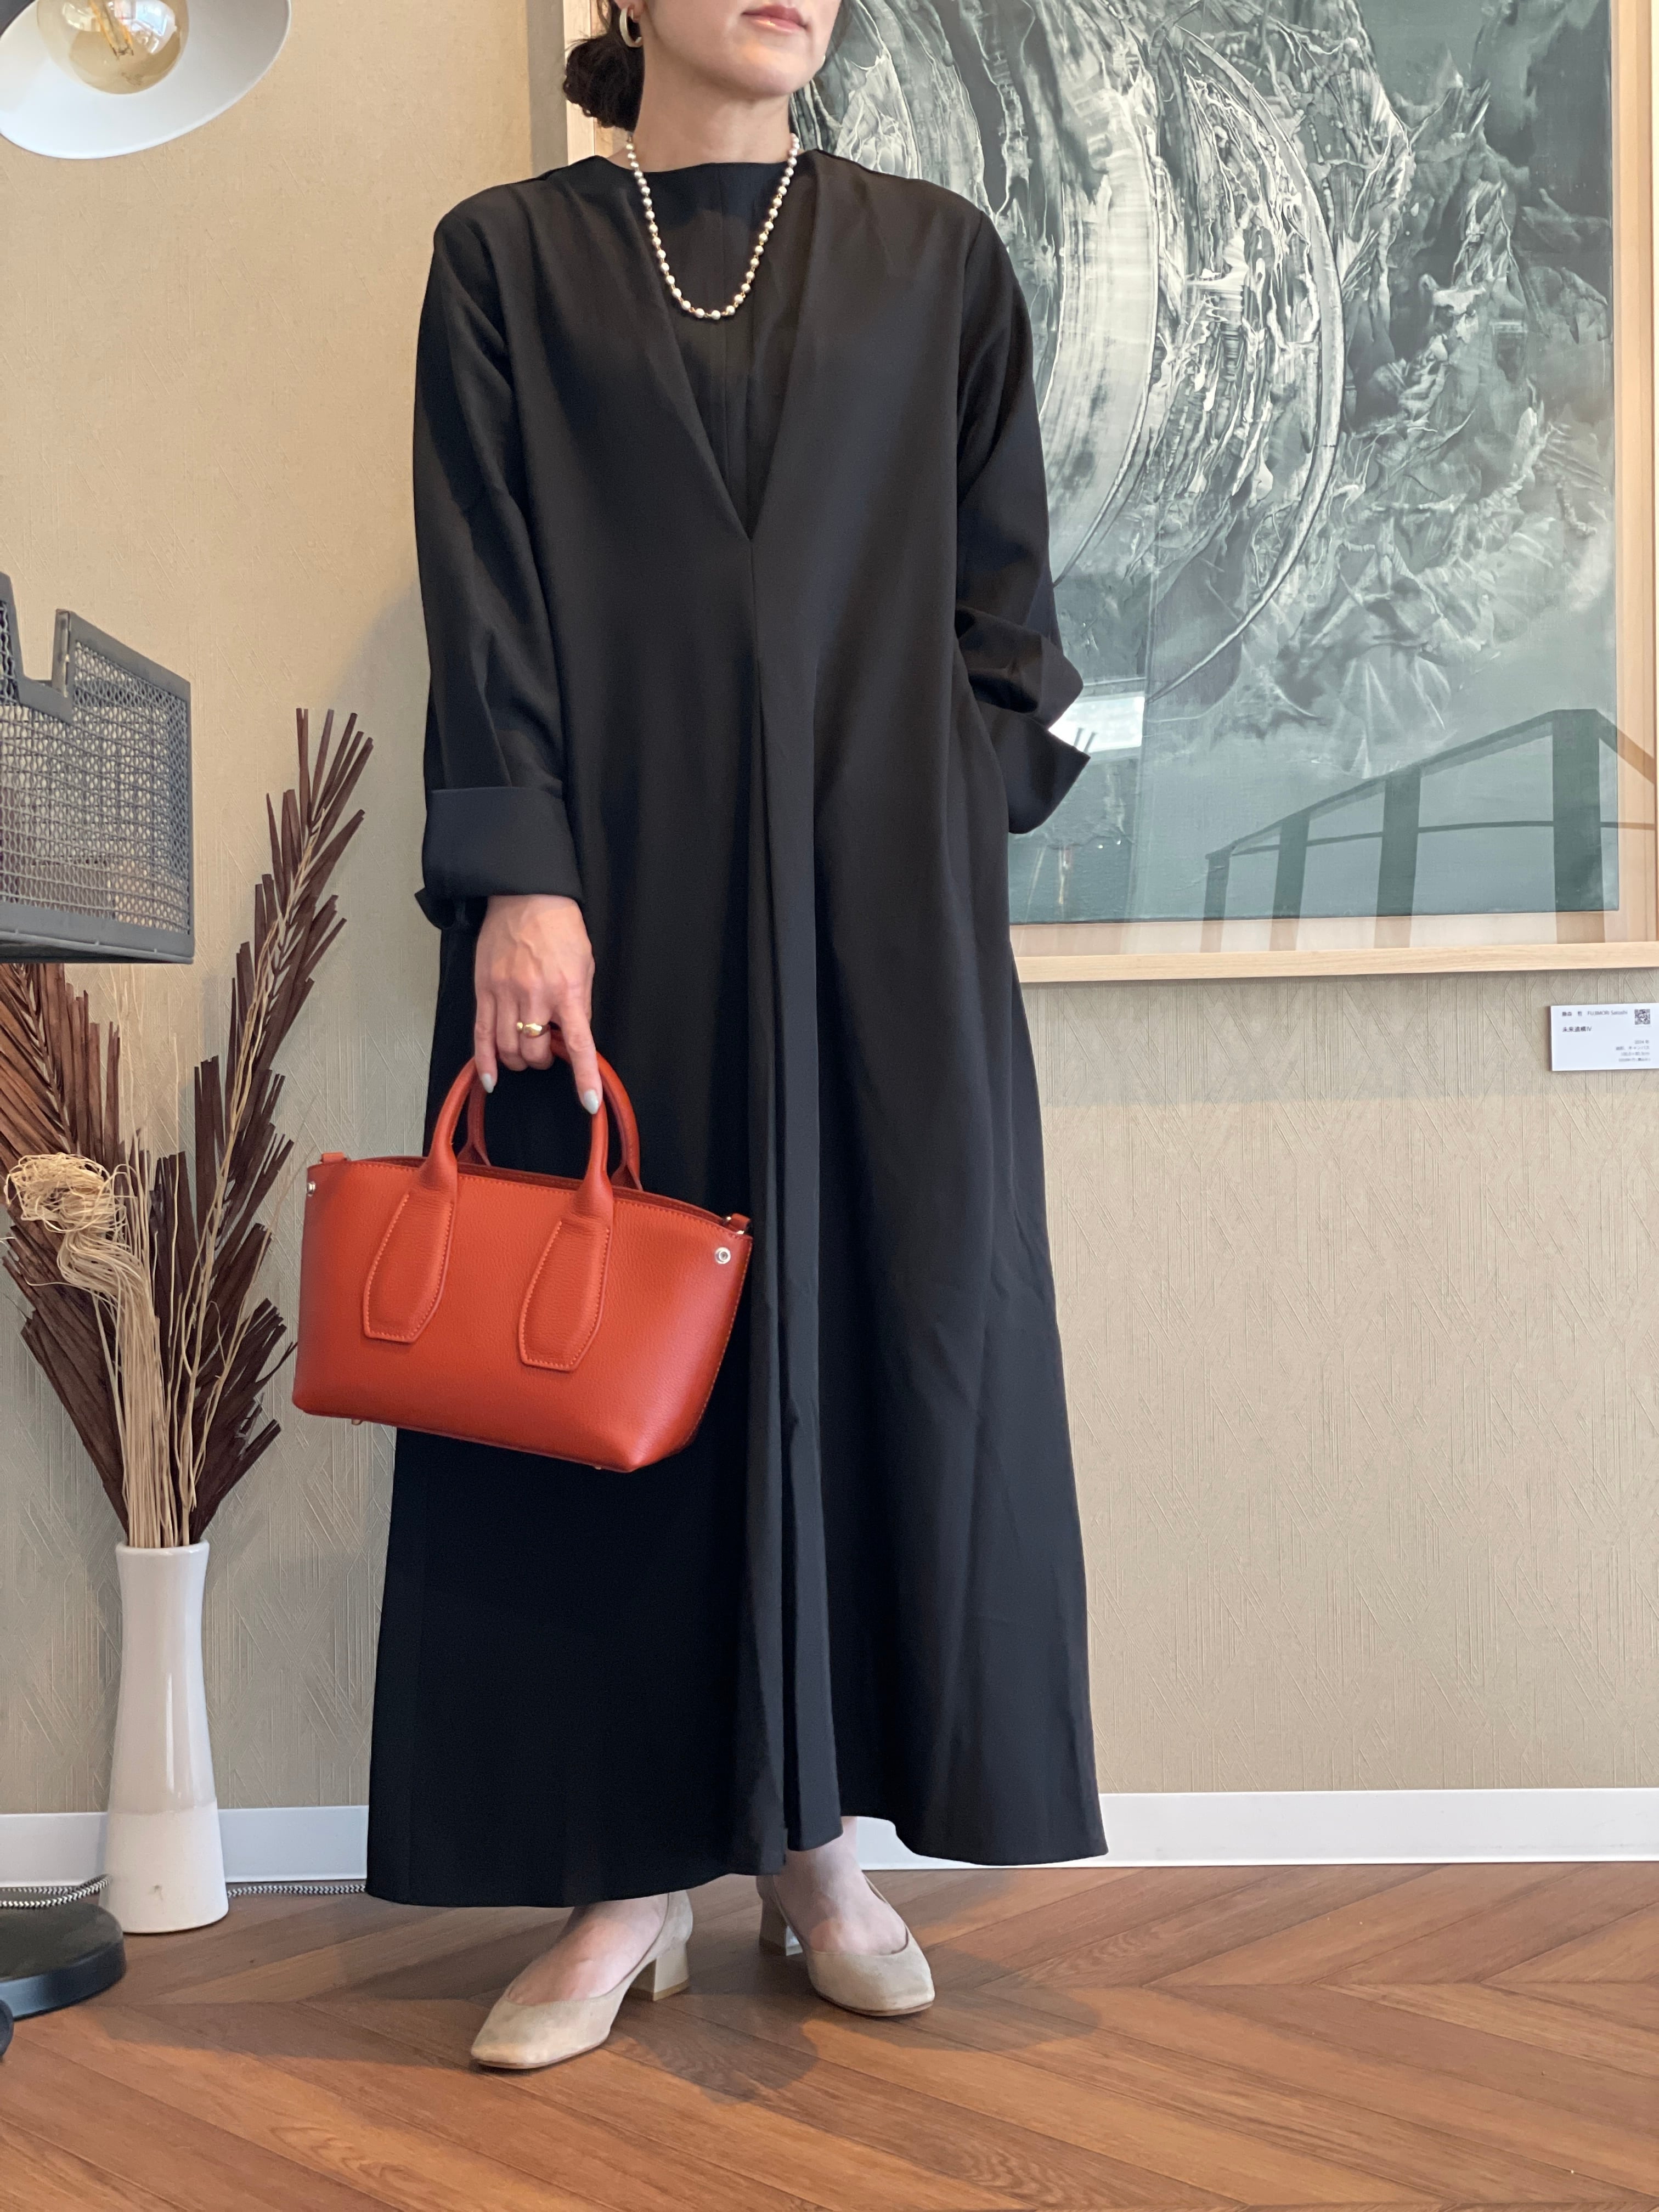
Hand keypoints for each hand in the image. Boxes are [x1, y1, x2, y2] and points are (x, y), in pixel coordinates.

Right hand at [473, 893, 600, 1112]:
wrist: (526, 896)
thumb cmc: (560, 929)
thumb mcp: (584, 965)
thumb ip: (579, 1003)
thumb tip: (573, 1037)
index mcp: (566, 991)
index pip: (579, 1044)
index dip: (584, 1077)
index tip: (588, 1102)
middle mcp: (534, 997)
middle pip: (535, 1051)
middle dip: (543, 1060)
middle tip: (548, 1050)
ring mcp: (505, 994)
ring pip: (508, 1049)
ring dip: (519, 1060)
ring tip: (526, 1052)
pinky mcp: (483, 991)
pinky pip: (481, 1035)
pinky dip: (484, 1062)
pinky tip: (489, 1080)